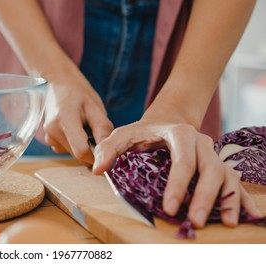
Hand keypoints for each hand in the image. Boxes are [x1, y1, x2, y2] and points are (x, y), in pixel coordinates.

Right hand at [42, 68, 112, 164]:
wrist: (58, 83)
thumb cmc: (79, 92)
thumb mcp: (95, 108)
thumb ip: (103, 131)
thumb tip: (108, 154)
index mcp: (64, 120)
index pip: (81, 152)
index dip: (96, 154)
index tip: (105, 147)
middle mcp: (53, 132)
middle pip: (78, 154)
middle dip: (91, 148)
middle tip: (96, 131)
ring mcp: (49, 136)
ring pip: (73, 153)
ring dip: (83, 145)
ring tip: (84, 126)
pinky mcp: (49, 139)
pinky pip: (67, 149)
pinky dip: (75, 143)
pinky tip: (76, 129)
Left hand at [92, 119, 262, 227]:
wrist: (165, 123)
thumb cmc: (142, 133)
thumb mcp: (122, 134)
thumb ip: (108, 149)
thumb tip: (97, 169)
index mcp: (179, 134)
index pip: (183, 160)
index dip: (178, 184)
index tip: (170, 206)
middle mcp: (201, 143)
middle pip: (211, 169)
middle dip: (204, 196)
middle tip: (195, 220)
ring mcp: (213, 155)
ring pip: (227, 176)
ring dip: (228, 199)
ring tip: (226, 221)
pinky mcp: (218, 167)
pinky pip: (235, 182)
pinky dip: (241, 198)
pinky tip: (248, 215)